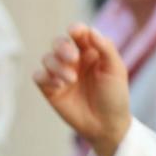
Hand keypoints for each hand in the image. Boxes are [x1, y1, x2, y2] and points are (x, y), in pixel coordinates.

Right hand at [34, 24, 131, 155]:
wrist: (106, 125)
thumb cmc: (115, 97)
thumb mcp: (116, 70)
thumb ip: (105, 48)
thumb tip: (90, 31)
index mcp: (90, 52)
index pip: (79, 34)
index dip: (75, 29)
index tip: (75, 32)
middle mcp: (73, 61)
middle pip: (58, 43)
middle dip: (62, 48)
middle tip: (72, 59)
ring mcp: (60, 75)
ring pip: (47, 58)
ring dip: (56, 66)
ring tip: (71, 80)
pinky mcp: (49, 90)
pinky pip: (38, 76)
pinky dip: (45, 77)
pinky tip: (59, 86)